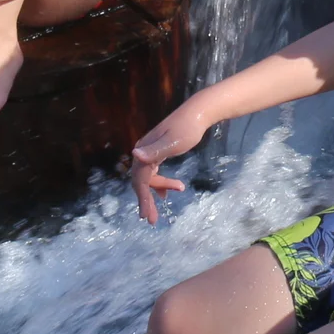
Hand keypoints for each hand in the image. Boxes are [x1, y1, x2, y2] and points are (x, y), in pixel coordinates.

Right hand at [125, 102, 207, 223]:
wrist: (198, 113)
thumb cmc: (188, 128)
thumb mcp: (173, 142)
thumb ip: (155, 150)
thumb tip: (135, 154)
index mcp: (144, 150)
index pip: (140, 179)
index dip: (143, 198)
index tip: (147, 216)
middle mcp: (143, 151)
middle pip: (141, 181)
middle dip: (146, 200)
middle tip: (152, 220)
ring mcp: (150, 152)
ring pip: (147, 178)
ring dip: (153, 193)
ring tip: (159, 210)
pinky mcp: (158, 152)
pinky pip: (153, 173)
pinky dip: (158, 184)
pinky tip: (164, 194)